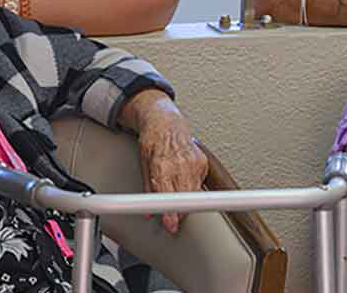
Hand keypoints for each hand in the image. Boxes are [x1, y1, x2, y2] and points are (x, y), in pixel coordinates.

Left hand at [135, 99, 208, 233]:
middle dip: (179, 212)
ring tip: (176, 194)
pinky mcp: (203, 162)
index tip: (171, 224)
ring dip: (186, 200)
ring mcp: (194, 162)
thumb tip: (148, 211)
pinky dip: (192, 187)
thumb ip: (148, 190)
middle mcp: (180, 163)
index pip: (168, 195)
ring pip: (194, 192)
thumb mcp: (143, 165)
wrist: (166, 122)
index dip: (171, 212)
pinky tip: (183, 180)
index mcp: (162, 165)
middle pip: (185, 197)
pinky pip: (200, 183)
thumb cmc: (152, 141)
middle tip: (173, 221)